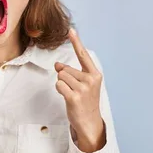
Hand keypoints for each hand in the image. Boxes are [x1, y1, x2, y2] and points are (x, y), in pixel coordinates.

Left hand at [55, 28, 105, 151]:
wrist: (89, 121)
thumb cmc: (85, 101)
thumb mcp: (82, 84)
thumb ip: (71, 72)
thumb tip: (57, 64)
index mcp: (95, 74)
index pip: (83, 55)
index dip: (76, 42)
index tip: (71, 30)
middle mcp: (91, 79)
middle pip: (65, 69)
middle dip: (64, 77)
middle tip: (73, 90)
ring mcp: (83, 89)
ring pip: (61, 77)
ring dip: (62, 85)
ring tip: (71, 94)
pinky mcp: (74, 97)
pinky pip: (59, 85)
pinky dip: (59, 90)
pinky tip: (67, 97)